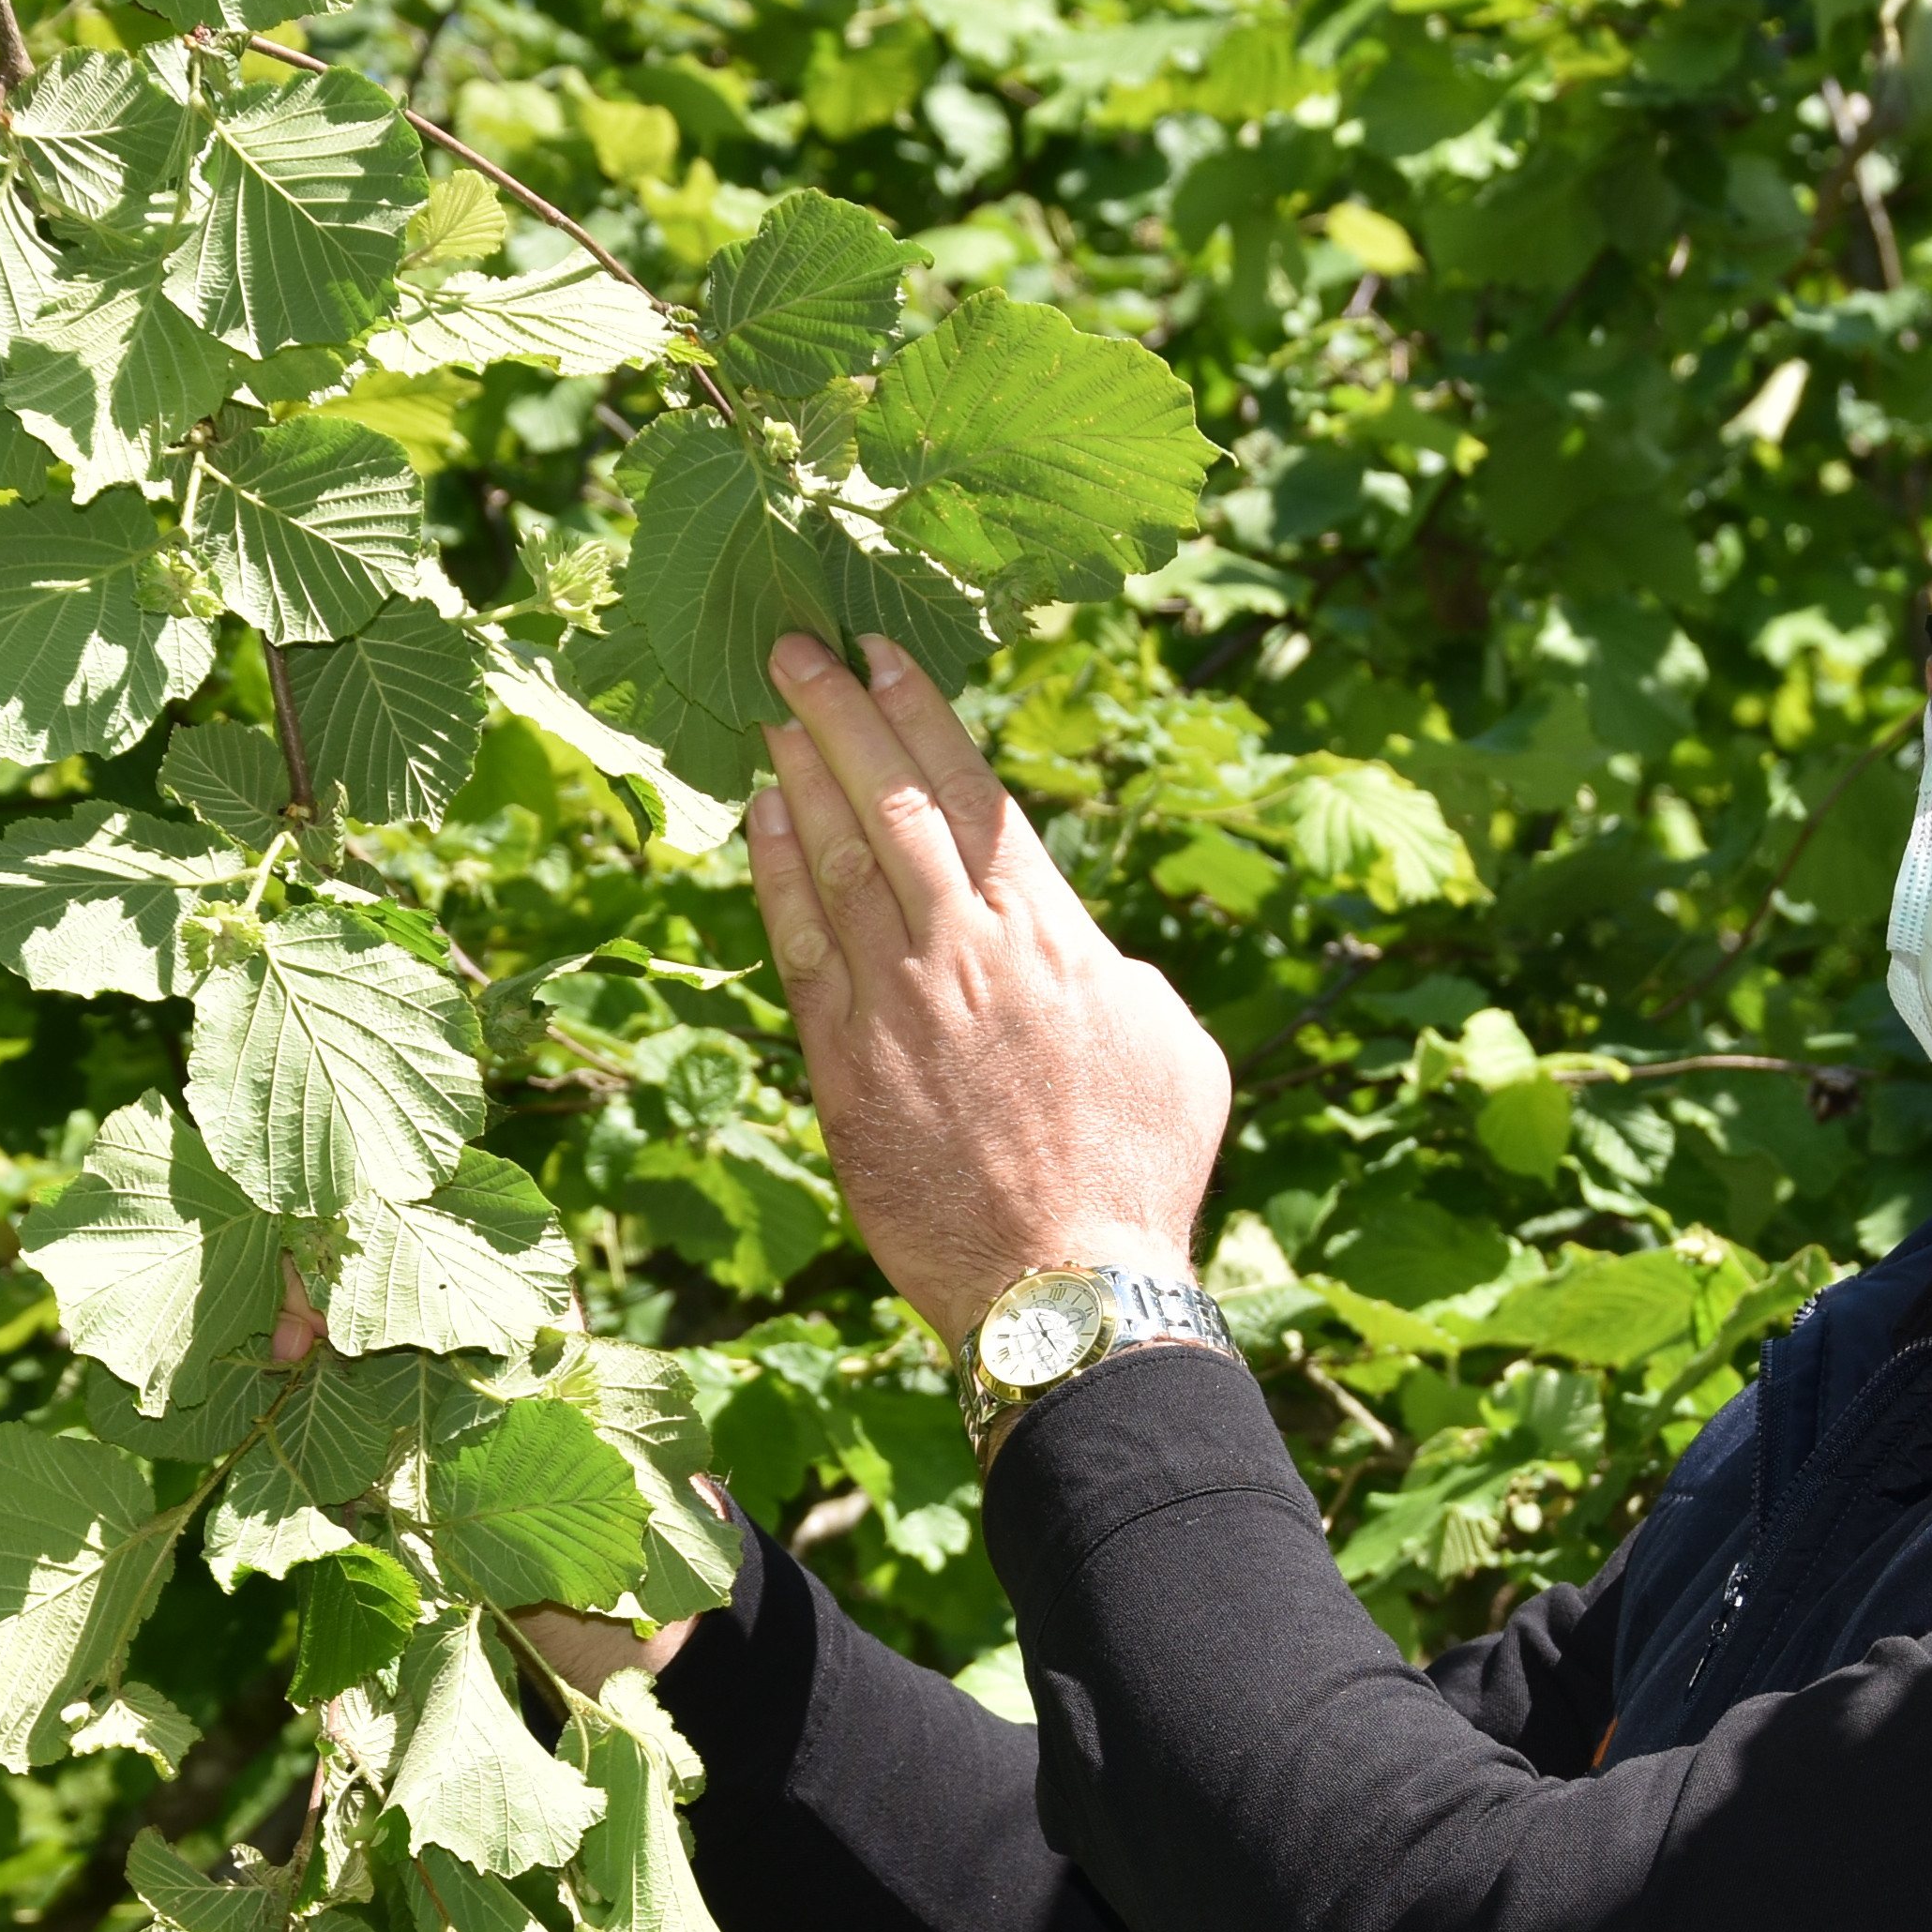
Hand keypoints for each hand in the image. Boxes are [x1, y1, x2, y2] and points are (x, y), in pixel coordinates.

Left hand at [747, 630, 1229, 1348]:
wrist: (1067, 1286)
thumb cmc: (1139, 1175)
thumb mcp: (1175, 1049)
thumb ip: (1120, 975)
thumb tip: (1089, 955)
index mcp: (1054, 936)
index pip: (977, 795)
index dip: (924, 716)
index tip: (884, 654)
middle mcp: (968, 952)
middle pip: (895, 805)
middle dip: (842, 715)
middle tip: (795, 644)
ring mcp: (899, 1006)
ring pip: (837, 862)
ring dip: (799, 776)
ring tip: (768, 708)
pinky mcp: (845, 1068)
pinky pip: (799, 950)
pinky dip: (774, 876)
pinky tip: (756, 821)